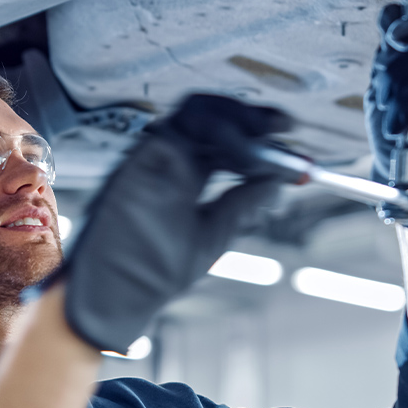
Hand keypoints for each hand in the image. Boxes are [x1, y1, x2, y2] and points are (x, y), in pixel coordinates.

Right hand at [55, 94, 290, 352]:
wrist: (118, 294)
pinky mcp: (139, 160)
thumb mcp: (214, 234)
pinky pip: (178, 129)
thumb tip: (279, 181)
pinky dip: (214, 133)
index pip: (225, 138)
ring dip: (236, 121)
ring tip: (264, 142)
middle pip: (214, 117)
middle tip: (284, 125)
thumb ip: (243, 203)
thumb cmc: (155, 271)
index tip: (289, 133)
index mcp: (187, 174)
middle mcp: (170, 160)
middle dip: (252, 117)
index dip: (258, 132)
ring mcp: (153, 158)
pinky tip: (240, 156)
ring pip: (197, 113)